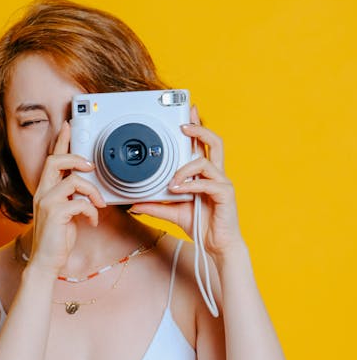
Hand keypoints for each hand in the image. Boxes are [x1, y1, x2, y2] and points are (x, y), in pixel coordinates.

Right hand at [29, 122, 106, 274]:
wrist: (46, 261)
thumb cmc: (57, 239)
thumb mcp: (65, 213)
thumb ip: (72, 197)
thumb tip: (88, 190)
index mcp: (45, 190)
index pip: (52, 160)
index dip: (61, 142)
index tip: (68, 126)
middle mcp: (43, 193)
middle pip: (55, 161)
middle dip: (76, 158)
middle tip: (91, 166)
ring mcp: (47, 203)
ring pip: (73, 181)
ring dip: (92, 191)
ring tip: (99, 204)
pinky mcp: (55, 214)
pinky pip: (80, 203)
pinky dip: (91, 211)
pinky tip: (92, 221)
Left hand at [130, 105, 242, 259]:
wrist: (216, 246)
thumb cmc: (201, 225)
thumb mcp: (173, 212)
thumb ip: (155, 206)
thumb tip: (134, 204)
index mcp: (206, 174)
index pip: (203, 145)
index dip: (197, 127)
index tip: (187, 113)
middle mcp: (216, 174)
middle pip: (214, 141)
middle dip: (199, 129)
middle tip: (183, 125)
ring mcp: (222, 182)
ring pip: (205, 162)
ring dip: (185, 168)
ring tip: (172, 182)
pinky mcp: (225, 194)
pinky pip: (208, 182)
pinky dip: (192, 184)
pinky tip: (179, 190)